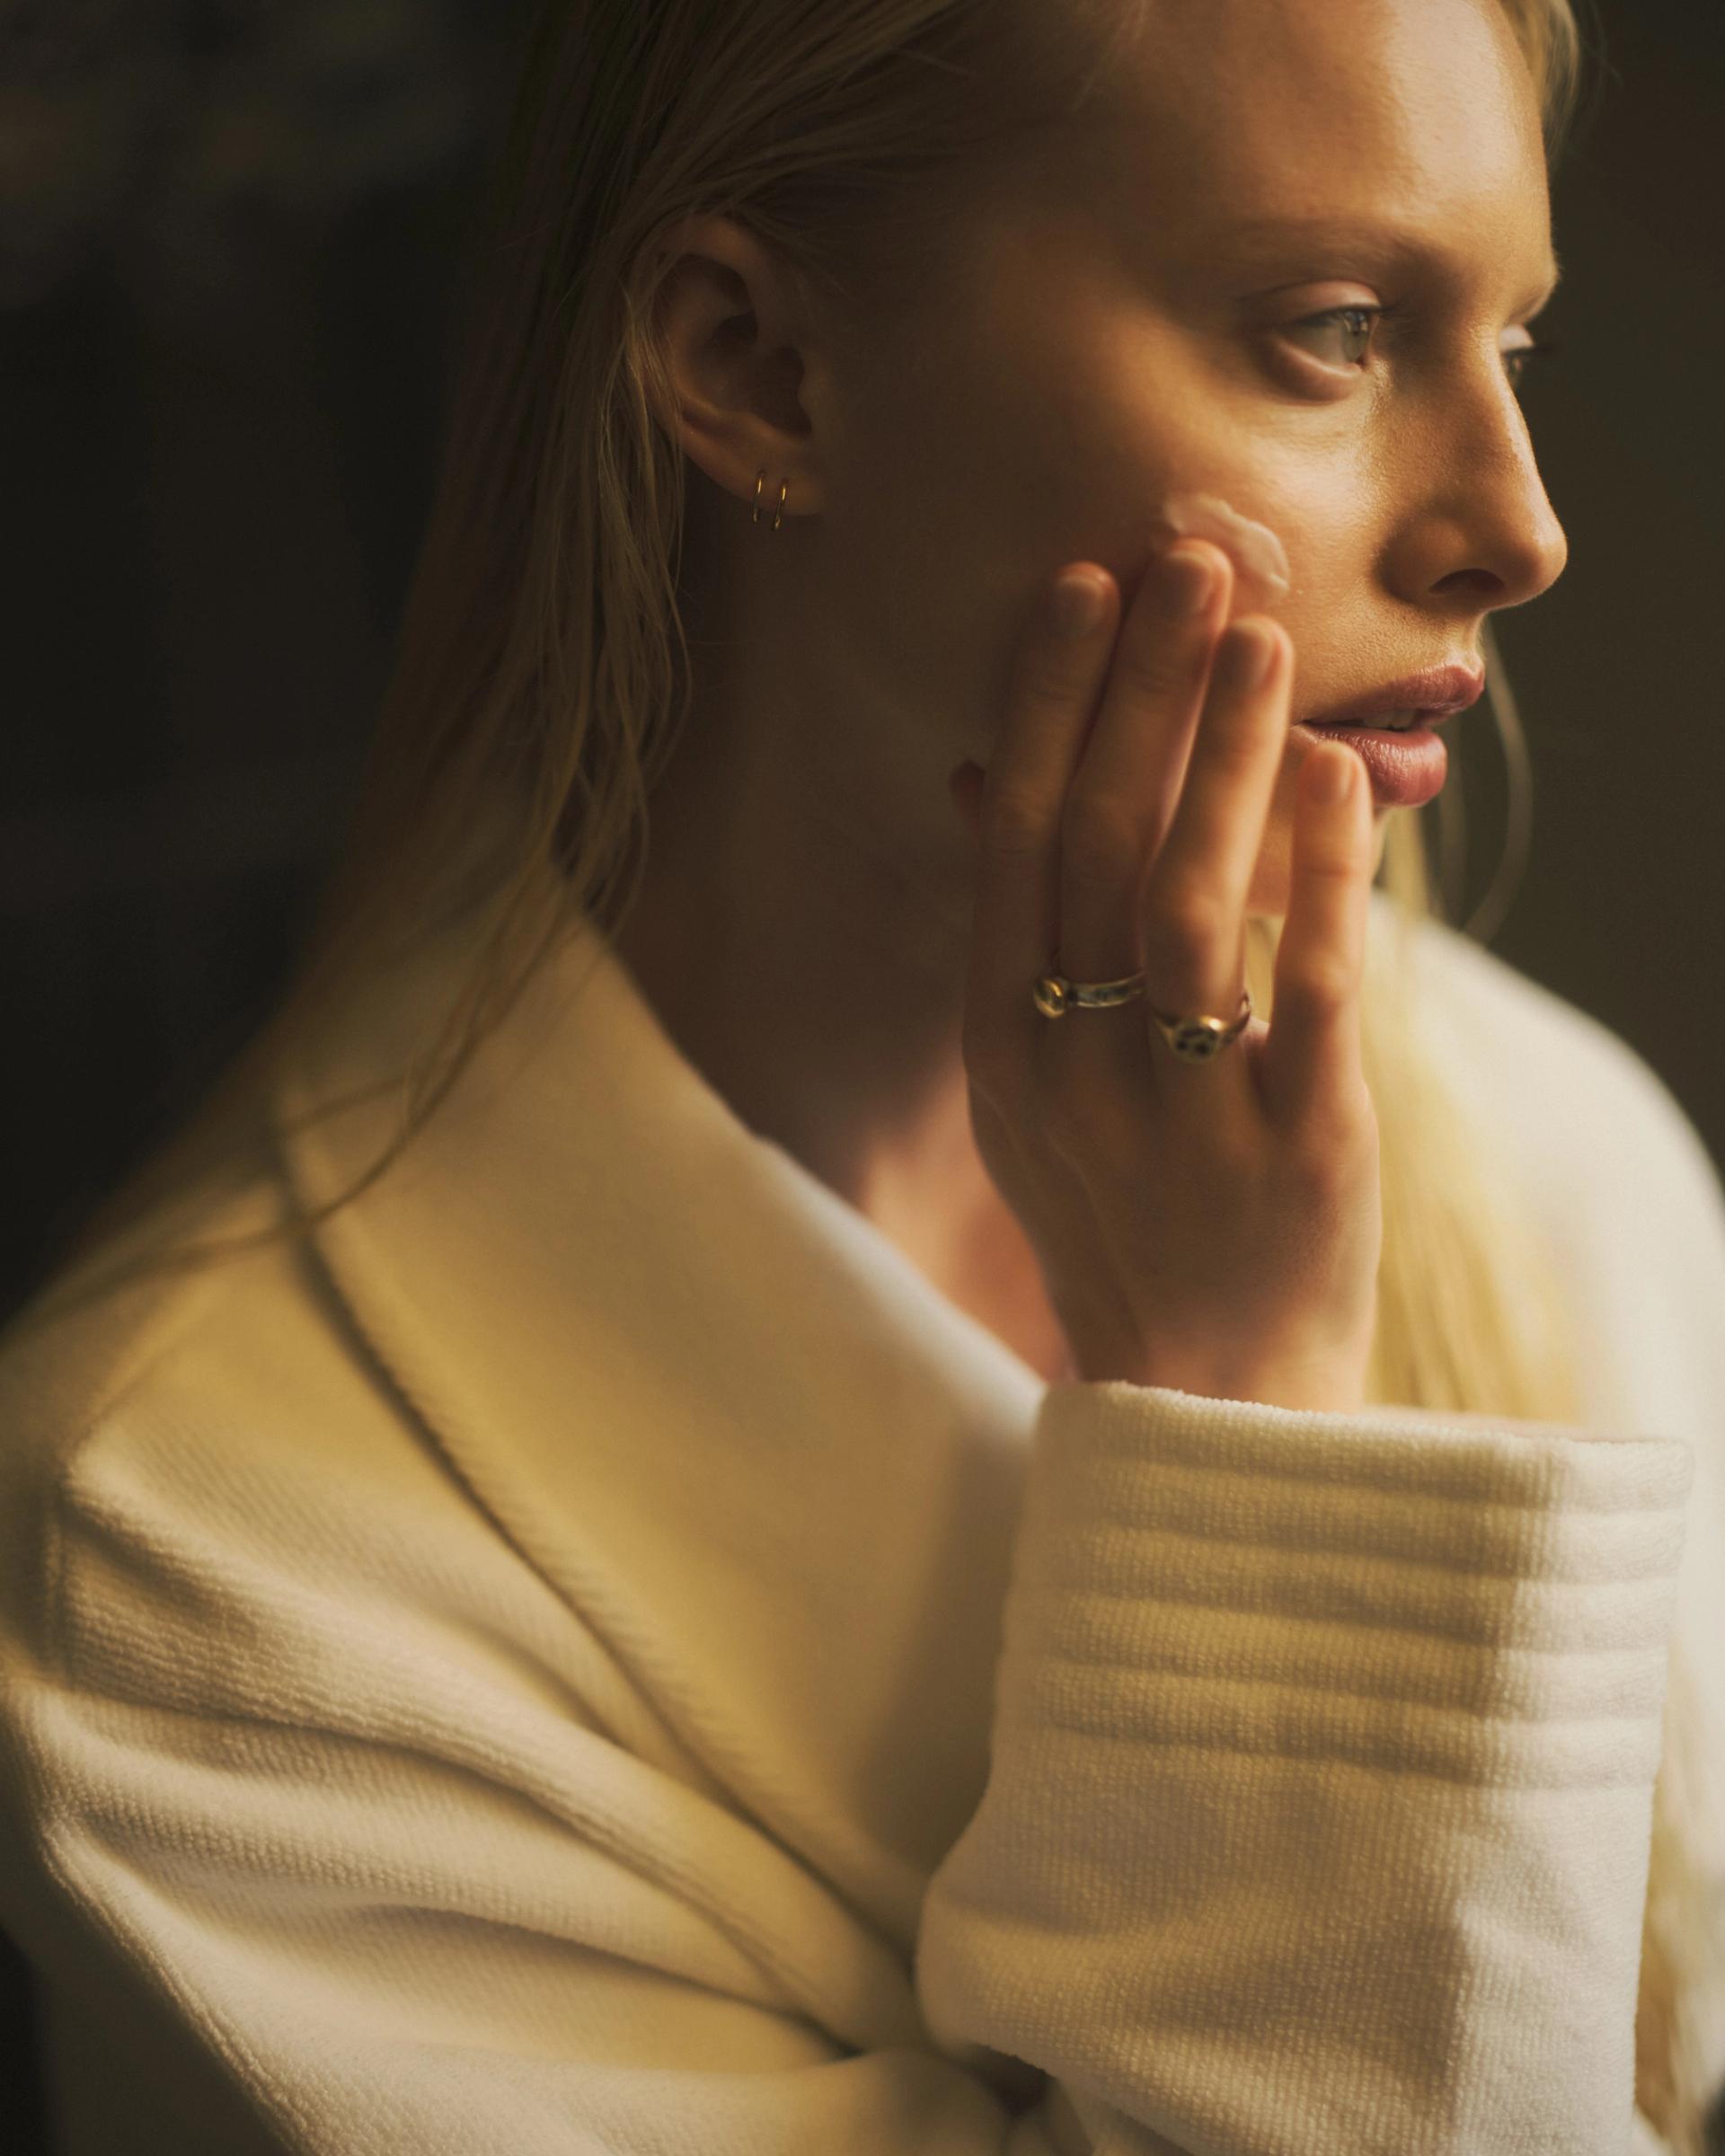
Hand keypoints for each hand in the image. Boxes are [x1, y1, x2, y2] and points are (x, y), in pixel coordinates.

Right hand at [949, 541, 1381, 1413]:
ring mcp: (1178, 1116)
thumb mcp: (1033, 1094)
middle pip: (1099, 850)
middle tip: (1189, 562)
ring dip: (1222, 761)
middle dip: (1141, 695)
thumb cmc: (1124, 1221)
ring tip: (1263, 640)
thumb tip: (990, 781)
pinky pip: (1308, 994)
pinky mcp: (1295, 1153)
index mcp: (1005, 1046)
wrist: (1207, 1398)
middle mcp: (1072, 1073)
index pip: (1017, 844)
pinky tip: (1341, 776)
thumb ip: (1021, 946)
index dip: (1048, 709)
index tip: (1080, 587)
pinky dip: (1323, 879)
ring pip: (1189, 907)